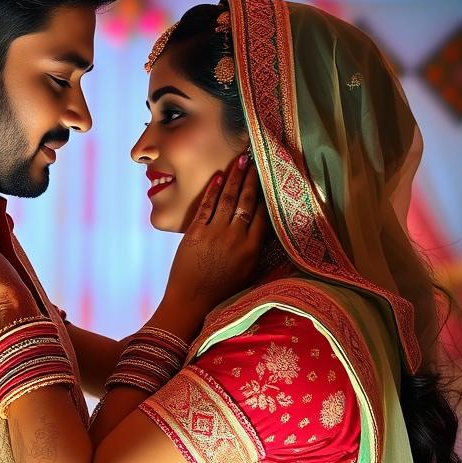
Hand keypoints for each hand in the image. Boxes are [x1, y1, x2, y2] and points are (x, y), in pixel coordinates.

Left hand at [165, 154, 265, 316]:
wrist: (192, 302)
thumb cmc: (220, 291)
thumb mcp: (247, 273)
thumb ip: (256, 250)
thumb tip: (266, 229)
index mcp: (252, 249)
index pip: (263, 215)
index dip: (266, 194)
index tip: (270, 178)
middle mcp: (236, 238)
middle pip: (247, 201)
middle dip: (251, 179)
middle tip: (255, 160)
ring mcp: (215, 234)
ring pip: (228, 199)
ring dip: (235, 177)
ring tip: (241, 160)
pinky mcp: (196, 233)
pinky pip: (206, 206)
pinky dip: (212, 190)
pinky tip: (218, 177)